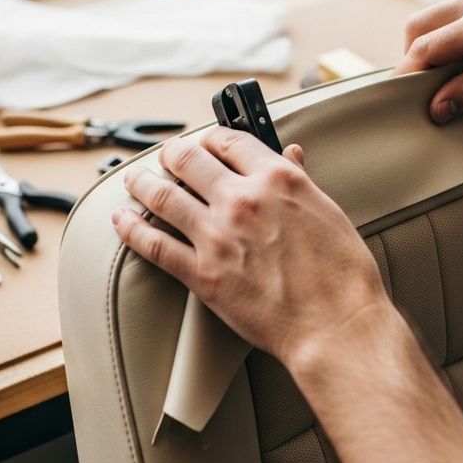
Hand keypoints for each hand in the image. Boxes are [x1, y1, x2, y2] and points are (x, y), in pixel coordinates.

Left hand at [112, 129, 390, 366]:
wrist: (335, 325)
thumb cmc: (342, 273)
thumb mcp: (327, 211)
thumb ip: (300, 180)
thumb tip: (290, 154)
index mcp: (277, 178)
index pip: (230, 140)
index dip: (212, 138)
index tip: (206, 143)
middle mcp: (242, 199)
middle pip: (188, 159)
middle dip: (171, 154)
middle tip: (165, 156)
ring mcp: (217, 235)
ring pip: (162, 195)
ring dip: (141, 182)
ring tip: (133, 179)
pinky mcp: (201, 273)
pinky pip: (154, 244)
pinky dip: (131, 228)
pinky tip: (121, 219)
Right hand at [394, 0, 462, 122]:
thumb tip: (439, 106)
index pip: (425, 48)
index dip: (407, 77)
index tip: (404, 100)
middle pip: (419, 25)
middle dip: (413, 58)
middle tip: (426, 89)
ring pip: (437, 13)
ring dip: (433, 43)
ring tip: (454, 74)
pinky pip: (459, 7)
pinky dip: (453, 31)